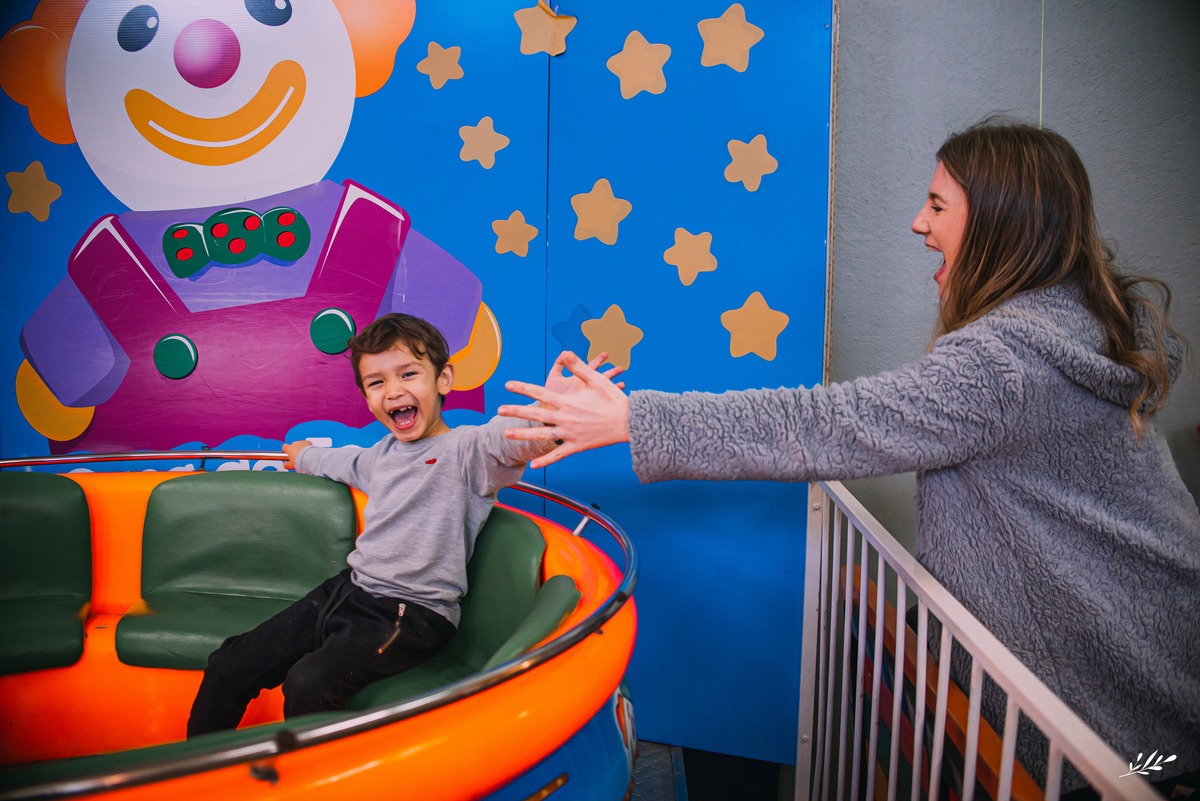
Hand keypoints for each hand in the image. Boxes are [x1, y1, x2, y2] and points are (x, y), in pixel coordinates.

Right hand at [282, 440, 310, 469]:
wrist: (309, 459)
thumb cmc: (300, 461)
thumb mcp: (290, 465)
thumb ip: (286, 464)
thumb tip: (285, 464)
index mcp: (289, 448)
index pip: (284, 446)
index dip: (286, 450)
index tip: (288, 453)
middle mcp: (294, 444)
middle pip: (292, 446)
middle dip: (294, 450)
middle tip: (297, 456)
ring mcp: (301, 442)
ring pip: (299, 445)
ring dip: (300, 448)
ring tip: (303, 455)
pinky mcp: (307, 442)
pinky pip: (306, 444)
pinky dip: (306, 447)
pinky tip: (308, 452)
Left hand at [499, 351, 629, 468]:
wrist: (629, 422)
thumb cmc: (613, 399)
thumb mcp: (596, 379)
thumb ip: (579, 367)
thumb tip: (565, 353)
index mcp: (568, 402)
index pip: (540, 393)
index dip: (523, 388)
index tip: (508, 385)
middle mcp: (565, 418)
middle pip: (536, 414)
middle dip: (516, 411)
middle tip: (498, 410)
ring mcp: (570, 434)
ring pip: (542, 436)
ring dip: (523, 435)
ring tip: (506, 434)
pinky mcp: (577, 446)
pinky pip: (558, 454)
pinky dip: (546, 460)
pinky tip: (533, 465)